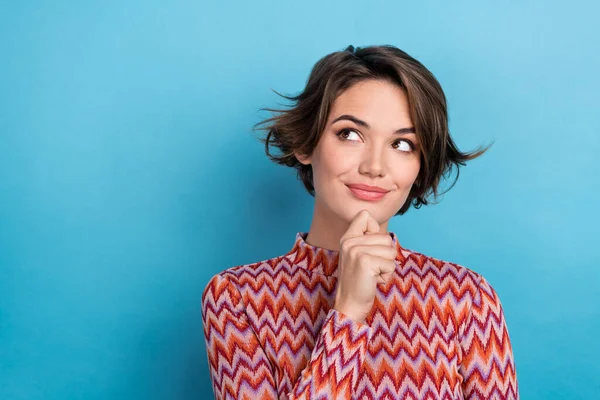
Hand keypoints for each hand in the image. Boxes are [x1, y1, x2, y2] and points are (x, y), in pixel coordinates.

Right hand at [333, 209, 396, 323]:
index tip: (368, 249)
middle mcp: (349, 241)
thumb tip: (387, 235)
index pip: (365, 215)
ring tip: (372, 274)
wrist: (349, 304)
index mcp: (347, 237)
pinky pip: (391, 264)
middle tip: (370, 268)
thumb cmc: (359, 281)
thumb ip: (367, 240)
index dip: (375, 230)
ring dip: (386, 266)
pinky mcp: (365, 262)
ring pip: (390, 251)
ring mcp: (356, 251)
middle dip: (384, 256)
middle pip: (386, 237)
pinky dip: (386, 275)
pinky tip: (373, 281)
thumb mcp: (359, 255)